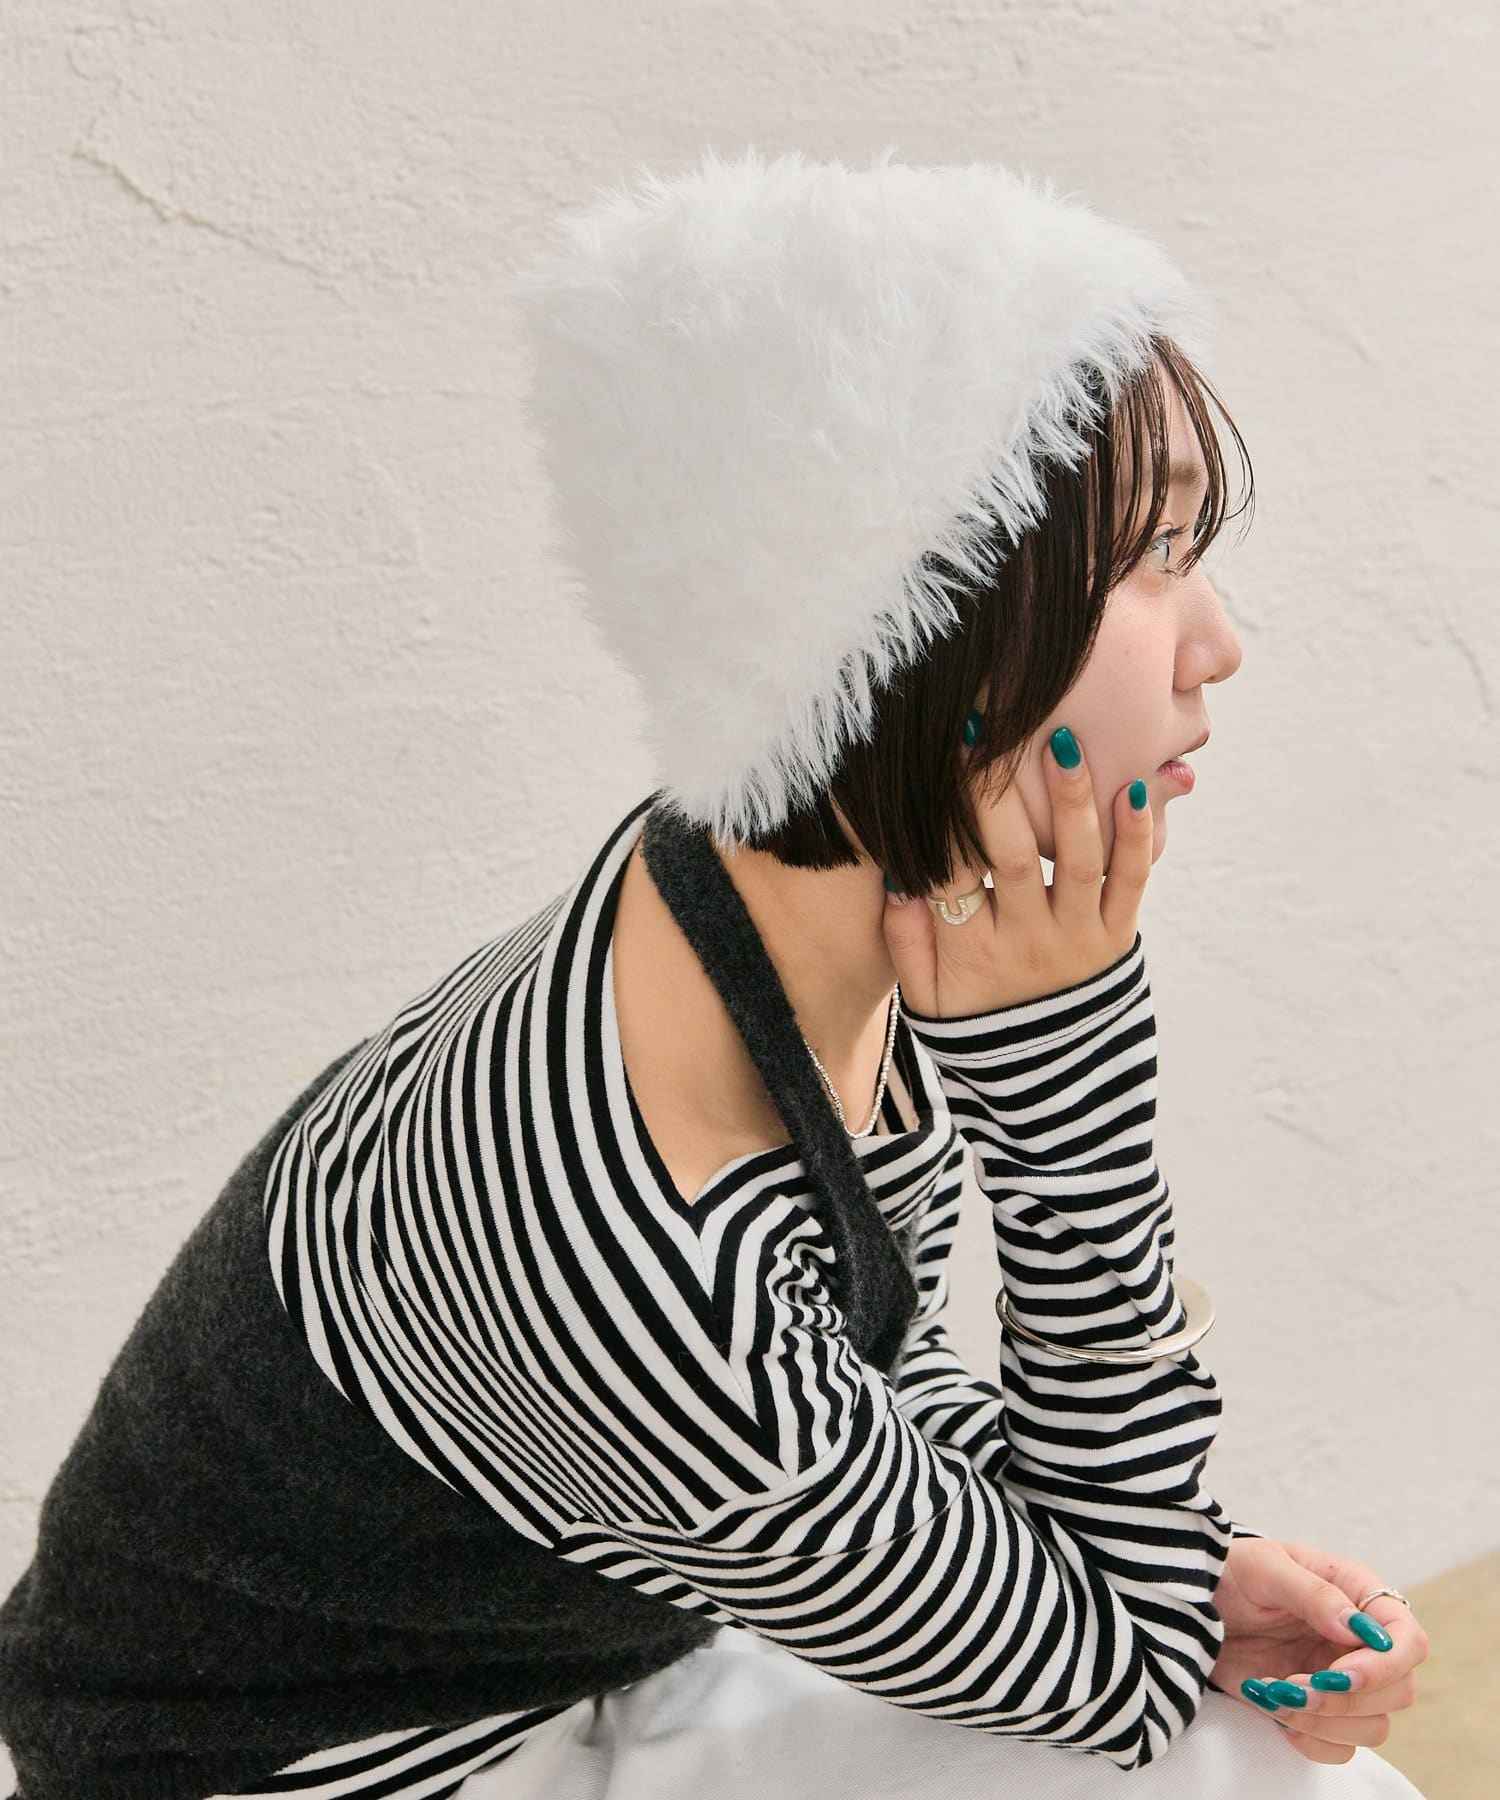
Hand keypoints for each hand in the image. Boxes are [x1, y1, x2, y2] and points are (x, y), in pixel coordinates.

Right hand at [883, 725, 1153, 1015]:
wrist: (1050, 1082)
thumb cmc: (977, 1027)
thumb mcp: (926, 1001)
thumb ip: (906, 942)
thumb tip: (900, 877)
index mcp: (972, 954)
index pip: (952, 877)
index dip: (942, 819)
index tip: (935, 763)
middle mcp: (1029, 944)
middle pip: (1015, 860)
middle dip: (1000, 794)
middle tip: (991, 731)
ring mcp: (1079, 940)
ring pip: (1080, 864)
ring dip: (1072, 801)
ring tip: (1064, 742)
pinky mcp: (1118, 938)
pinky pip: (1132, 884)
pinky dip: (1137, 836)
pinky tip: (1135, 787)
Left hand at [1209, 1536, 1428, 1765]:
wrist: (1195, 1601)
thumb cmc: (1232, 1572)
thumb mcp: (1265, 1567)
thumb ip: (1314, 1594)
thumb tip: (1357, 1627)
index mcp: (1357, 1596)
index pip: (1408, 1640)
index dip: (1386, 1665)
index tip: (1339, 1674)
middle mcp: (1358, 1642)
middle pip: (1399, 1692)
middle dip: (1348, 1699)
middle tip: (1294, 1685)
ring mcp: (1340, 1678)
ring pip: (1374, 1726)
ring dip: (1326, 1722)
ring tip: (1275, 1693)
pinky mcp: (1318, 1710)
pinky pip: (1340, 1748)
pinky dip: (1310, 1740)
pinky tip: (1276, 1712)